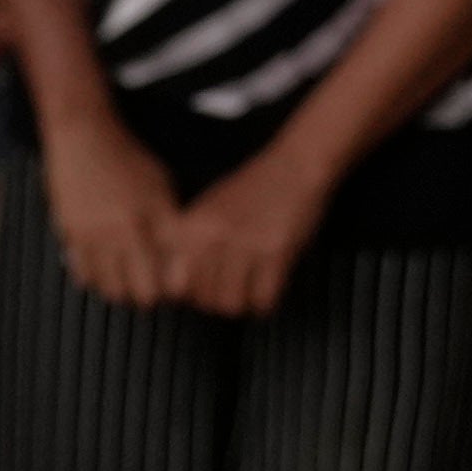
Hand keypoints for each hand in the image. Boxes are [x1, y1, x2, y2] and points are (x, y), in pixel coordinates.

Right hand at [45, 118, 191, 309]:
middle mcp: (128, 229)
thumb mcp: (162, 183)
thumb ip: (171, 221)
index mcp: (156, 216)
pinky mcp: (71, 235)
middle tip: (149, 290)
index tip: (173, 286)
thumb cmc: (127, 158)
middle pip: (144, 292)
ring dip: (122, 292)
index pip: (173, 273)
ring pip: (113, 290)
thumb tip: (178, 258)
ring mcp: (97, 235)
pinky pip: (84, 276)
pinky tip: (102, 270)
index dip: (176, 288)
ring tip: (125, 282)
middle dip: (150, 297)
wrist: (84, 136)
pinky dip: (95, 280)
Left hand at [163, 154, 326, 318]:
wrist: (295, 166)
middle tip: (232, 290)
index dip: (190, 293)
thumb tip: (180, 284)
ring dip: (242, 304)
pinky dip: (265, 302)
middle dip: (218, 301)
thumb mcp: (210, 205)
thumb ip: (190, 239)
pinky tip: (267, 288)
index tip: (204, 288)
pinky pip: (263, 299)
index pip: (176, 283)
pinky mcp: (276, 252)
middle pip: (203, 299)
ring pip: (231, 304)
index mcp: (193, 224)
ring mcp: (245, 243)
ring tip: (249, 291)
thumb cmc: (254, 187)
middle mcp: (214, 235)